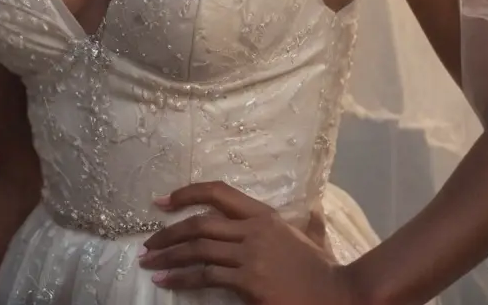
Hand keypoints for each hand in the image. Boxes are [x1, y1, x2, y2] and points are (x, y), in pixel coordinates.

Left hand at [137, 181, 358, 303]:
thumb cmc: (324, 271)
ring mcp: (251, 255)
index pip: (218, 192)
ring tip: (149, 263)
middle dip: (169, 233)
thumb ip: (308, 225)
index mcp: (264, 215)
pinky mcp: (249, 283)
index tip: (162, 201)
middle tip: (148, 243)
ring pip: (198, 250)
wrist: (339, 296)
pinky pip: (206, 277)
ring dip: (169, 256)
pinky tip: (167, 281)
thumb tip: (315, 212)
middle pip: (200, 224)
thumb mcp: (313, 240)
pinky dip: (182, 278)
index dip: (187, 193)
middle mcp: (254, 230)